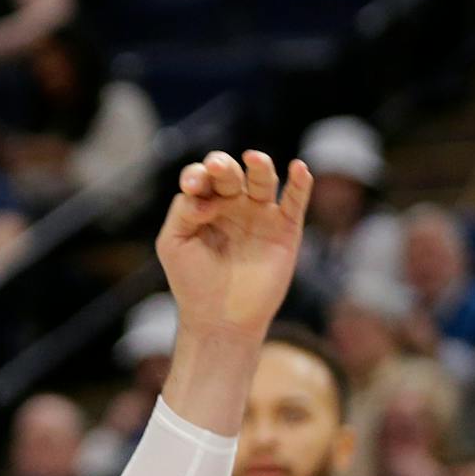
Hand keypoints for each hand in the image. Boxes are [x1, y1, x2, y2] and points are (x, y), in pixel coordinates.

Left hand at [156, 151, 311, 338]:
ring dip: (259, 166)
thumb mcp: (174, 243)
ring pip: (263, 180)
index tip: (192, 187)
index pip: (201, 177)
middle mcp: (232, 204)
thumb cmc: (192, 280)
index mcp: (203, 203)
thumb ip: (183, 212)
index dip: (196, 175)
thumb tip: (206, 198)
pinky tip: (299, 168)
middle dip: (223, 167)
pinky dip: (300, 183)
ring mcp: (260, 214)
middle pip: (230, 173)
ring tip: (253, 158)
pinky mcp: (285, 229)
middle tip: (217, 168)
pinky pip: (295, 201)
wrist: (220, 317)